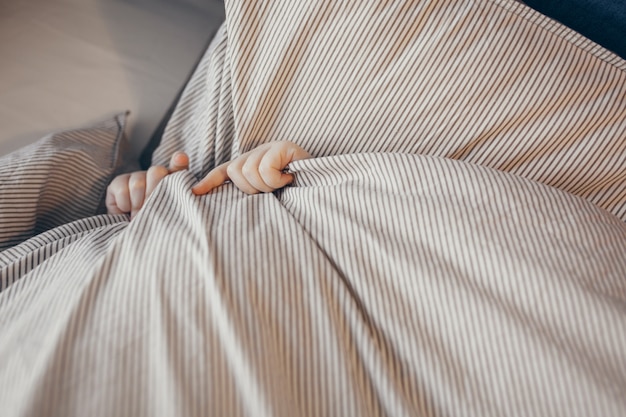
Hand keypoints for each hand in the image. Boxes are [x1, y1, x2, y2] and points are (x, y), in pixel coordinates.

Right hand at [106, 152, 188, 218]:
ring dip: (138, 204)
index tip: (180, 159)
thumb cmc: (155, 223)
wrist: (132, 233)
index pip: (178, 166)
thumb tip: (179, 161)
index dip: (179, 161)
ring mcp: (136, 177)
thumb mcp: (168, 214)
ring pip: (138, 183)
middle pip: (156, 172)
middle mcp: (156, 175)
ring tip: (139, 215)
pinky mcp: (118, 182)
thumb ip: (176, 196)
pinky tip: (127, 209)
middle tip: (152, 209)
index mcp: (174, 182)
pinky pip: (122, 190)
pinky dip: (125, 204)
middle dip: (153, 193)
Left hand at [191, 141, 310, 194]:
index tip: (195, 193)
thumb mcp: (268, 199)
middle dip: (251, 189)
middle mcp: (258, 154)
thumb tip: (223, 206)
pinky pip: (264, 169)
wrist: (324, 188)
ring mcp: (270, 148)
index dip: (209, 181)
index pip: (225, 171)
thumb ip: (250, 197)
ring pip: (248, 171)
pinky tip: (289, 178)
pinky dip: (276, 180)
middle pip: (235, 171)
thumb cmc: (296, 196)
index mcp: (252, 166)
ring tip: (283, 185)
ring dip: (266, 186)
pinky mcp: (283, 146)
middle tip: (272, 192)